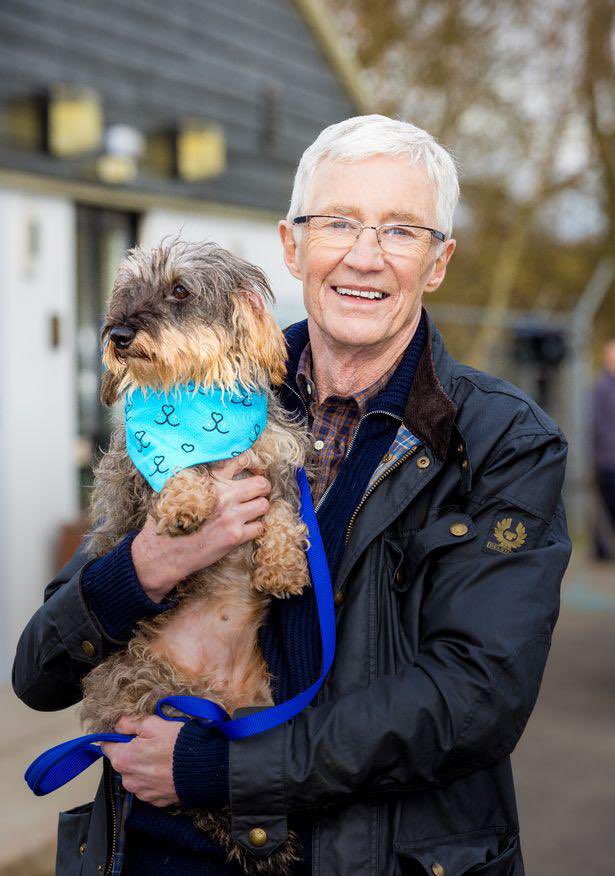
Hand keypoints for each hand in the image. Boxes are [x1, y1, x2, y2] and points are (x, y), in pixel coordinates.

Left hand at [100, 715, 182, 806]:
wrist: (203, 769)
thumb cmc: (179, 744)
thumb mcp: (154, 724)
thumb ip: (130, 723)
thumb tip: (117, 724)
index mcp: (124, 759)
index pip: (106, 746)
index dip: (117, 737)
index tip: (130, 733)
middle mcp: (128, 780)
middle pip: (121, 761)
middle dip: (132, 752)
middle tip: (152, 743)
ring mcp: (142, 793)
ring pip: (134, 776)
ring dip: (142, 767)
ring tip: (161, 757)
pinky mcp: (154, 801)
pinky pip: (146, 787)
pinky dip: (153, 779)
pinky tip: (166, 770)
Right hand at [132, 458, 270, 600]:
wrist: (164, 551)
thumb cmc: (170, 520)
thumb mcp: (182, 489)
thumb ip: (203, 479)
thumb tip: (222, 471)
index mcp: (211, 480)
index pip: (242, 461)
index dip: (254, 466)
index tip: (254, 472)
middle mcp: (224, 495)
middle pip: (262, 484)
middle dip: (262, 490)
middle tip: (255, 496)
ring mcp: (231, 516)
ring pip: (264, 505)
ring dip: (259, 509)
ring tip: (249, 513)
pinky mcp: (235, 536)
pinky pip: (259, 527)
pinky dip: (254, 528)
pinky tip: (243, 529)